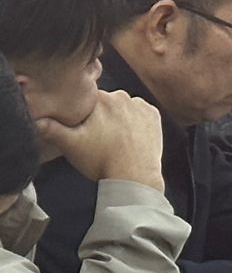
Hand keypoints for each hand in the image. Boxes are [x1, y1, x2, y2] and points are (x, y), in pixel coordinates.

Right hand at [37, 89, 163, 187]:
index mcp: (101, 99)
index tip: (82, 128)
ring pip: (124, 108)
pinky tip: (129, 137)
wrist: (134, 175)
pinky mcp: (155, 116)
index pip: (87, 99)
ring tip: (113, 140)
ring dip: (118, 118)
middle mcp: (123, 97)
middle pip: (106, 103)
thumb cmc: (100, 159)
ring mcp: (141, 106)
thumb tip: (36, 120)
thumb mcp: (70, 145)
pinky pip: (141, 114)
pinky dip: (135, 122)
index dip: (82, 113)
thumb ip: (51, 129)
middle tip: (96, 137)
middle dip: (100, 116)